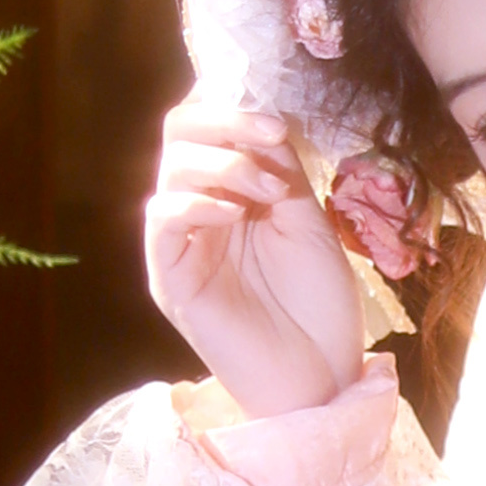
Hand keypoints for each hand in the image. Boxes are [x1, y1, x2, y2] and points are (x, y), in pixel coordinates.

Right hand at [141, 97, 370, 417]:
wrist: (322, 375)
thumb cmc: (318, 304)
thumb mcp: (306, 220)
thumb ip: (280, 170)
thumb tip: (262, 121)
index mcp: (229, 194)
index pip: (204, 129)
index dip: (233, 111)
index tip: (279, 125)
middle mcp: (198, 213)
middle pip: (178, 137)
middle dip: (225, 124)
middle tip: (272, 140)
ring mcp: (181, 246)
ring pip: (170, 171)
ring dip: (225, 165)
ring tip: (269, 191)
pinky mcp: (171, 280)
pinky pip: (162, 220)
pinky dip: (197, 203)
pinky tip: (236, 214)